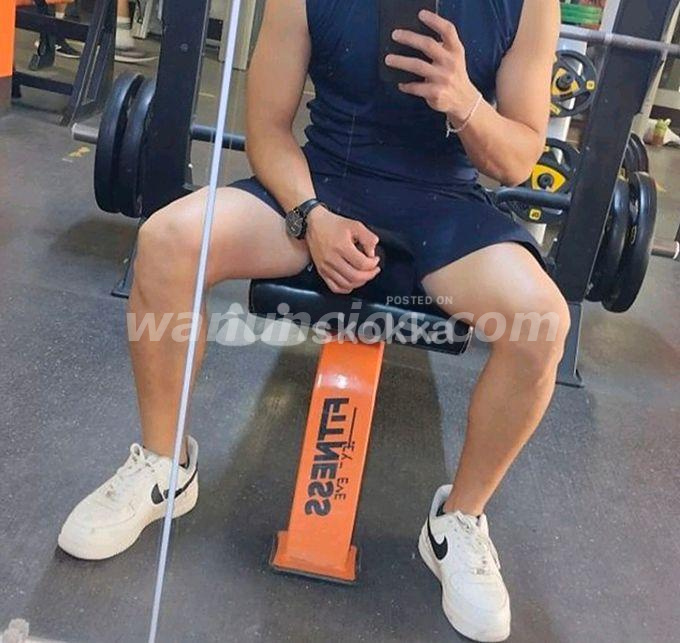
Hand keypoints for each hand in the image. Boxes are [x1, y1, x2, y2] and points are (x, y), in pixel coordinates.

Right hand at [306, 208, 380, 293]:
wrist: (313, 224)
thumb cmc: (333, 224)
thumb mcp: (355, 225)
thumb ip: (368, 238)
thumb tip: (372, 253)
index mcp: (341, 247)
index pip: (362, 264)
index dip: (373, 264)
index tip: (375, 259)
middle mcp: (332, 259)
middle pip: (355, 276)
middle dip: (369, 275)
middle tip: (374, 270)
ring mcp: (326, 267)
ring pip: (346, 284)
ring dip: (359, 282)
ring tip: (365, 275)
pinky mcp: (321, 271)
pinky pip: (334, 287)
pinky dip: (346, 288)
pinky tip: (352, 283)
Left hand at [385, 10, 479, 126]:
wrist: (464, 101)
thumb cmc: (453, 75)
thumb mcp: (454, 58)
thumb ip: (441, 48)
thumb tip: (413, 40)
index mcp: (456, 50)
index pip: (448, 30)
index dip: (434, 21)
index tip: (420, 14)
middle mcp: (450, 62)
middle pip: (428, 45)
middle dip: (410, 38)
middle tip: (395, 35)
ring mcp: (443, 78)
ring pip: (418, 66)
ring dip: (401, 61)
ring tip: (388, 59)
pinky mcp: (436, 93)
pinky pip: (416, 87)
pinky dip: (406, 85)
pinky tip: (400, 83)